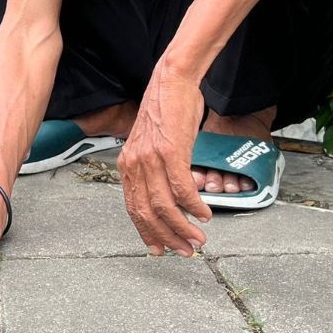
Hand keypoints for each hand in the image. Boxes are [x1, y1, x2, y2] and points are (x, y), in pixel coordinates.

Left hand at [117, 60, 211, 256]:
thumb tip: (165, 191)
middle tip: (185, 251)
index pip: (133, 208)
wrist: (171, 81)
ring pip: (164, 206)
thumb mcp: (151, 143)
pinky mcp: (170, 152)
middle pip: (147, 213)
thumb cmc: (165, 111)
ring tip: (199, 239)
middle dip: (167, 237)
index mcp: (127, 165)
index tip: (159, 248)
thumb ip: (152, 168)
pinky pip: (181, 189)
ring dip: (183, 227)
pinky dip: (194, 206)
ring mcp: (150, 159)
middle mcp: (134, 165)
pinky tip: (205, 214)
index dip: (147, 231)